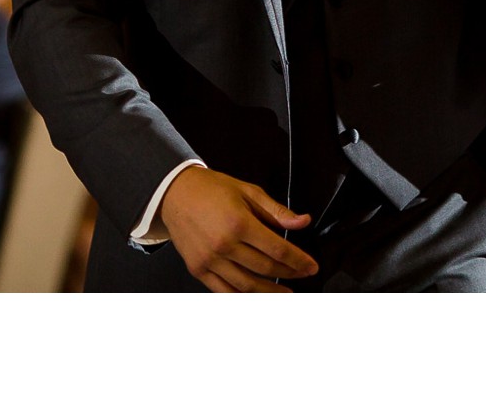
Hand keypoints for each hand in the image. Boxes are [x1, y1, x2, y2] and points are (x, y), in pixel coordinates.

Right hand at [159, 166, 316, 292]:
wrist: (174, 193)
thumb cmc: (211, 189)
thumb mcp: (248, 191)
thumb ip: (276, 211)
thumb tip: (302, 222)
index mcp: (239, 223)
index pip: (278, 249)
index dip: (298, 260)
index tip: (311, 266)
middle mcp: (224, 245)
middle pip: (266, 268)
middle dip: (289, 273)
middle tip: (302, 274)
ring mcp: (210, 260)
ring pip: (247, 285)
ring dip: (270, 292)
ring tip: (285, 292)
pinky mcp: (198, 269)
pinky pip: (224, 291)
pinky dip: (242, 296)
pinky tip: (255, 296)